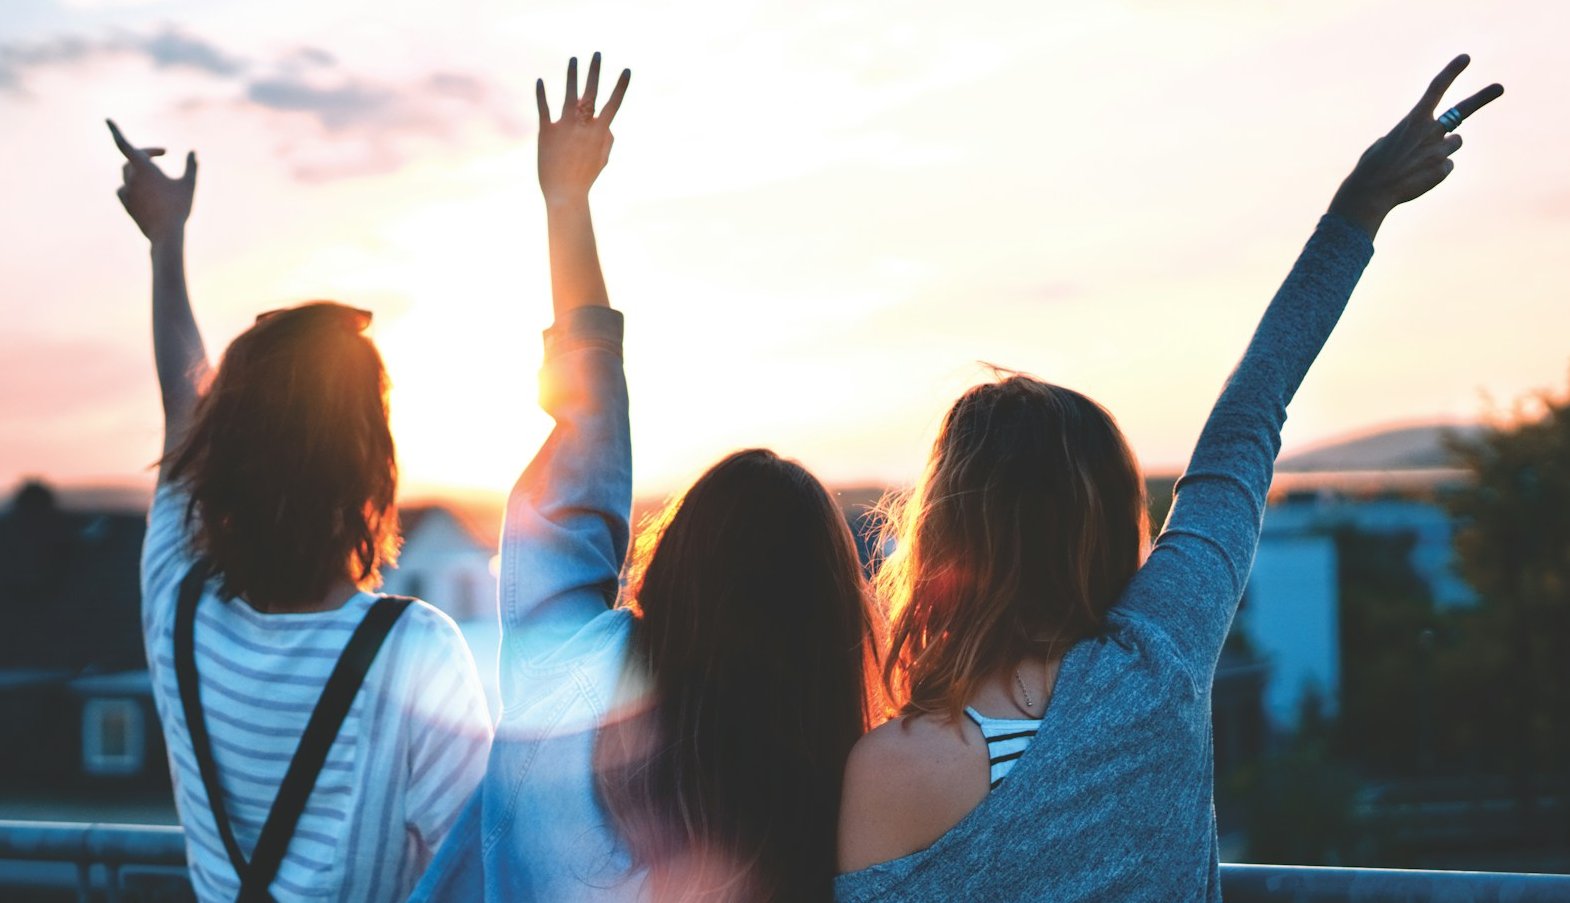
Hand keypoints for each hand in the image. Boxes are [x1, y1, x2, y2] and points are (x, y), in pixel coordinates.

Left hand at [108, 119, 196, 244]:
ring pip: (128, 174)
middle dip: (146, 154)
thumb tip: (193, 152)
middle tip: (163, 153)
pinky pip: (125, 189)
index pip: (124, 144)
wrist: (166, 234)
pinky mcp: (125, 204)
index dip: (115, 130)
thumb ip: (191, 167)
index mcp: (143, 168)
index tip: (106, 120)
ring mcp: (126, 191)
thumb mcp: (188, 185)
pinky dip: (133, 186)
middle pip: (132, 159)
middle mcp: (131, 177)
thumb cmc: (178, 207)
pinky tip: (145, 192)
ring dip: (140, 170)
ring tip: (157, 175)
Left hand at [536, 53, 630, 205]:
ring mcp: (564, 126)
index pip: (613, 104)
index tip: (627, 70)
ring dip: (572, 75)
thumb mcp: (602, 159)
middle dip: (595, 71)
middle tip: (597, 53)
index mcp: (600, 132)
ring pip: (569, 94)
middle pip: (591, 92)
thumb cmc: (585, 178)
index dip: (621, 86)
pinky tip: (539, 80)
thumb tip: (607, 125)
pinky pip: (543, 108)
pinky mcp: (546, 131)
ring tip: (574, 59)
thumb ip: (607, 140)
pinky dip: (541, 94)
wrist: (564, 193)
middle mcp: (583, 125)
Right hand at [1328, 55, 1501, 238]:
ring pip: (1454, 143)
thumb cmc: (1372, 166)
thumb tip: (1420, 142)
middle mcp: (1431, 131)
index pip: (1436, 89)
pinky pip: (1447, 166)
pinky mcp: (1443, 170)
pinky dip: (1435, 171)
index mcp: (1413, 119)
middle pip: (1462, 110)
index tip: (1465, 58)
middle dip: (1483, 97)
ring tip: (1419, 162)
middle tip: (1499, 88)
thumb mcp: (1385, 142)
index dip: (1451, 72)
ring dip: (1442, 149)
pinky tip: (1418, 177)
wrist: (1371, 192)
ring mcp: (1440, 150)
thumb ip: (1407, 136)